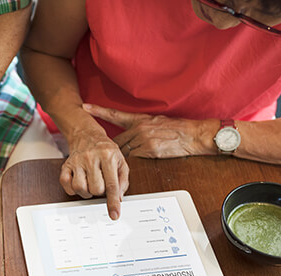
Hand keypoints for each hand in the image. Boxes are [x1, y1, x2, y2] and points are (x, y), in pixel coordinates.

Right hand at [60, 128, 129, 219]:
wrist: (87, 136)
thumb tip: (118, 198)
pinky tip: (79, 182)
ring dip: (87, 191)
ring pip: (80, 189)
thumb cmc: (106, 150)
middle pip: (95, 189)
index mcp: (108, 156)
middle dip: (100, 191)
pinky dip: (73, 189)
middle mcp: (91, 158)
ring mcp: (77, 161)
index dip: (113, 202)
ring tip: (90, 183)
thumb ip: (123, 180)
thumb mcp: (121, 161)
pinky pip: (66, 185)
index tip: (114, 214)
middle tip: (101, 183)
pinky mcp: (66, 165)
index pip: (112, 185)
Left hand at [83, 103, 217, 158]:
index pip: (115, 115)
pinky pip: (134, 159)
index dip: (99, 111)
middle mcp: (139, 128)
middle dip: (112, 149)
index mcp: (140, 119)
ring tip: (120, 163)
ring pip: (124, 152)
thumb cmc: (178, 128)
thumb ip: (141, 126)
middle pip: (117, 140)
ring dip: (121, 158)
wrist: (195, 135)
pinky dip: (132, 162)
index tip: (85, 107)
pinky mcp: (150, 151)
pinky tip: (136, 163)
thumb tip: (129, 133)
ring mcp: (143, 140)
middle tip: (104, 154)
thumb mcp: (157, 121)